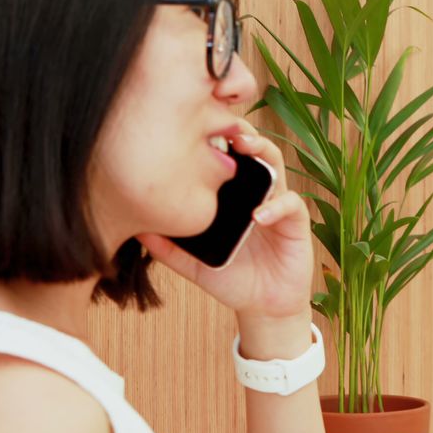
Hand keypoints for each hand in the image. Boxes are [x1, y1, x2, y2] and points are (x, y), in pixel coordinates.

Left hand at [136, 119, 313, 324]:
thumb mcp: (194, 264)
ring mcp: (277, 204)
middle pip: (252, 149)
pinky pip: (290, 204)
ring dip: (262, 151)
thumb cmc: (232, 279)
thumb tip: (136, 231)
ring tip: (245, 148)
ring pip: (275, 165)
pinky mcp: (295, 223)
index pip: (225, 157)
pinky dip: (275, 206)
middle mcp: (256, 192)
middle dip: (240, 132)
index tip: (193, 127)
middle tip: (223, 126)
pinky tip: (258, 215)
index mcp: (233, 196)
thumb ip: (169, 249)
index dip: (214, 138)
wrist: (262, 307)